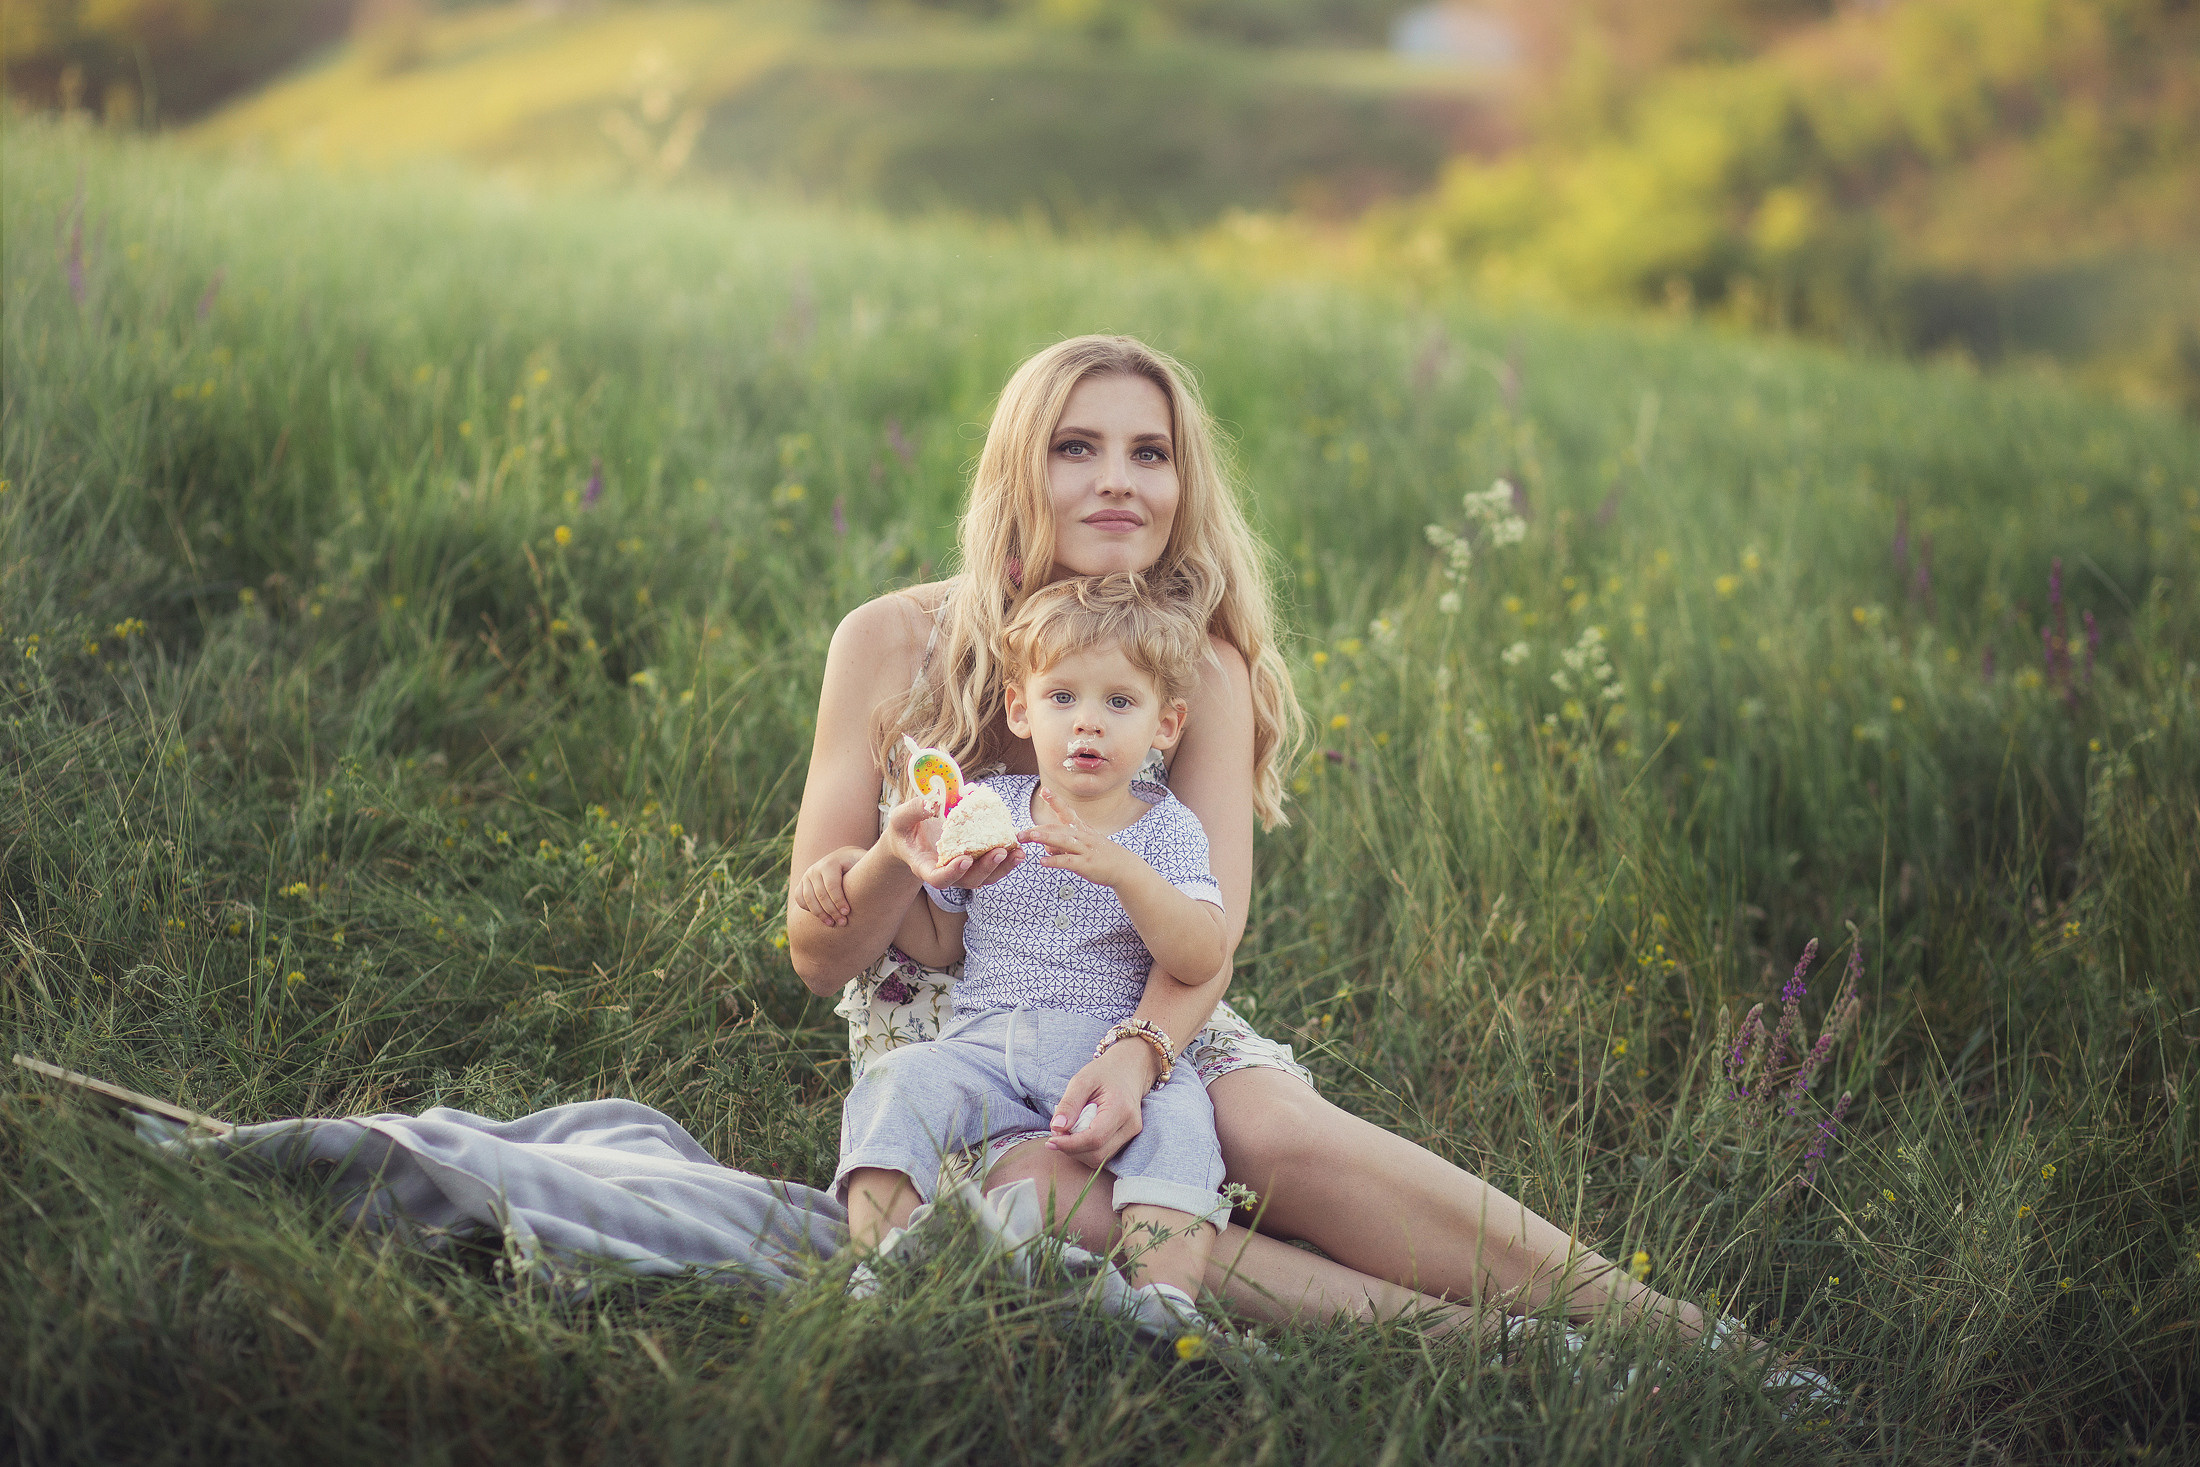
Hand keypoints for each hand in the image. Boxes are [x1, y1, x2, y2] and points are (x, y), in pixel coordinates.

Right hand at [791, 845, 866, 926]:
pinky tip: (821, 917)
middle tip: (843, 923)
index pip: (832, 885)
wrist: (845, 859)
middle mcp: (816, 868)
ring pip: (808, 899)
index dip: (839, 901)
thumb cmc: (859, 864)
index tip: (848, 913)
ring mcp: (807, 875)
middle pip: (820, 895)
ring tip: (832, 924)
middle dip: (832, 911)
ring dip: (820, 914)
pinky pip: (799, 898)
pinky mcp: (803, 883)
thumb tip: (881, 874)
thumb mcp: (865, 862)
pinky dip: (807, 909)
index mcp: (831, 862)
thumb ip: (870, 867)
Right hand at [880, 796, 1019, 888]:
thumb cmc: (905, 830)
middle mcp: (946, 873)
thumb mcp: (900, 818)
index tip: (964, 859)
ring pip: (985, 877)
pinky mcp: (974, 863)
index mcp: (925, 867)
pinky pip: (993, 867)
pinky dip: (1007, 860)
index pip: (938, 879)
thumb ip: (912, 811)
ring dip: (1003, 867)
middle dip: (986, 868)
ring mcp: (962, 871)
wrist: (912, 839)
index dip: (952, 873)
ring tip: (1018, 853)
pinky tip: (1018, 847)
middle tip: (1000, 851)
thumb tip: (931, 804)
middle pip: (968, 880)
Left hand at [1020, 787, 1134, 888]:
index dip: (1055, 801)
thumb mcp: (1083, 845)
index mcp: (1081, 829)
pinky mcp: (1086, 864)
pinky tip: (1042, 862)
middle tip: (1019, 832)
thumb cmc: (1101, 855)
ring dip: (1046, 838)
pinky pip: (1068, 861)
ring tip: (1030, 836)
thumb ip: (1063, 845)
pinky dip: (1055, 861)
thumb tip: (1045, 847)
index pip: (1067, 811)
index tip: (1044, 790)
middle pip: (1058, 828)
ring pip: (1063, 841)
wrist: (1124, 868)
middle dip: (1038, 829)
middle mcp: (1082, 836)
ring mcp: (1085, 850)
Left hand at [1044, 1038, 1158, 1164]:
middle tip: (1057, 1134)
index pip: (1094, 1139)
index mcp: (1121, 1109)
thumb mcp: (1082, 1080)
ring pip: (1101, 1158)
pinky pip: (1104, 1154)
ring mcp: (1132, 1134)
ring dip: (1079, 1151)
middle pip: (1097, 1154)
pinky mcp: (1128, 1138)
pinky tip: (1079, 1134)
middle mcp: (1131, 1126)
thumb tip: (1057, 1128)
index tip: (1051, 1140)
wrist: (1130, 1068)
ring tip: (1068, 1132)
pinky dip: (1087, 1149)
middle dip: (1072, 1150)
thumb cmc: (1105, 1072)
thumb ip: (1069, 1104)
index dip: (1070, 1144)